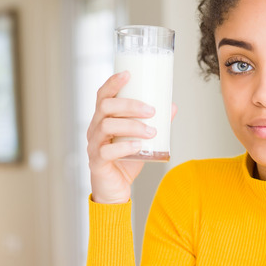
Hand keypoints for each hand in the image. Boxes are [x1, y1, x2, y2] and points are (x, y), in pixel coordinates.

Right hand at [86, 71, 176, 203]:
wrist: (115, 191)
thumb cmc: (125, 162)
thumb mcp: (141, 140)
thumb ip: (154, 123)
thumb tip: (172, 107)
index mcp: (102, 119)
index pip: (102, 95)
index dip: (113, 82)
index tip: (128, 74)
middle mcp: (94, 129)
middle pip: (105, 107)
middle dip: (130, 105)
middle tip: (152, 111)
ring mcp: (93, 145)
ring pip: (106, 126)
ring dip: (132, 125)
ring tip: (152, 131)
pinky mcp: (97, 162)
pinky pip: (107, 151)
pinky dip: (125, 146)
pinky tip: (139, 146)